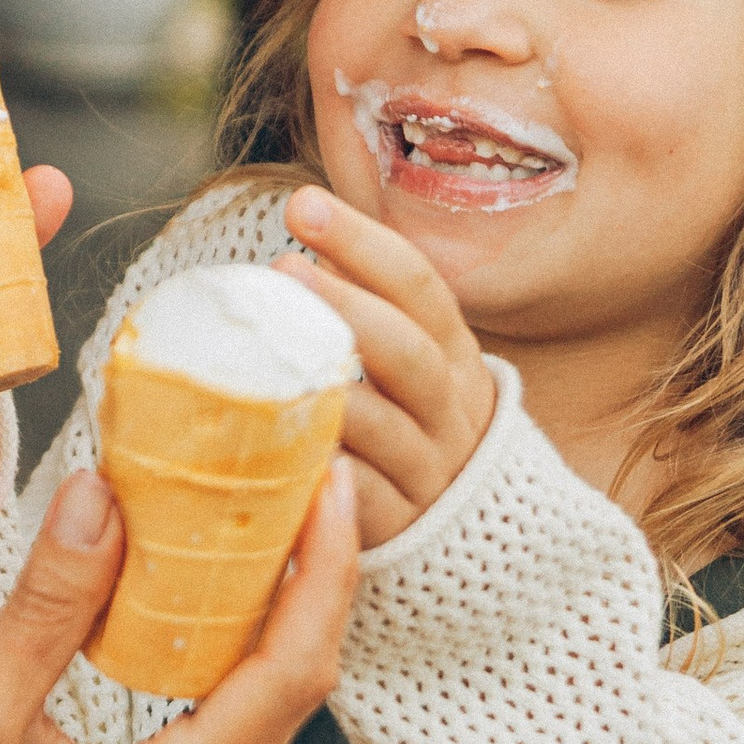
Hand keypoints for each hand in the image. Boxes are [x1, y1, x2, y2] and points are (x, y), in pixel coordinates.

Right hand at [0, 455, 360, 743]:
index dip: (324, 572)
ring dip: (287, 597)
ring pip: (280, 690)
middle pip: (305, 677)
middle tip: (311, 473)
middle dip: (318, 570)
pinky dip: (246, 632)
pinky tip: (229, 574)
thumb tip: (102, 499)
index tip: (332, 487)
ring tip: (280, 507)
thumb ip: (49, 606)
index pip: (291, 673)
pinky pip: (244, 704)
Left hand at [277, 187, 498, 547]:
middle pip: (407, 352)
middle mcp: (449, 411)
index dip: (365, 243)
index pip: (420, 287)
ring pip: (383, 425)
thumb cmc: (413, 428)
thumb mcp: (413, 364)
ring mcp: (427, 472)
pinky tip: (277, 445)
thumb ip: (370, 302)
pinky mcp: (398, 528)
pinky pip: (359, 499)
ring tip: (271, 361)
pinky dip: (323, 471)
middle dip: (347, 306)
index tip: (302, 205)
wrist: (471, 538)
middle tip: (283, 270)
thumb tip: (306, 221)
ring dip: (326, 388)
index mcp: (456, 358)